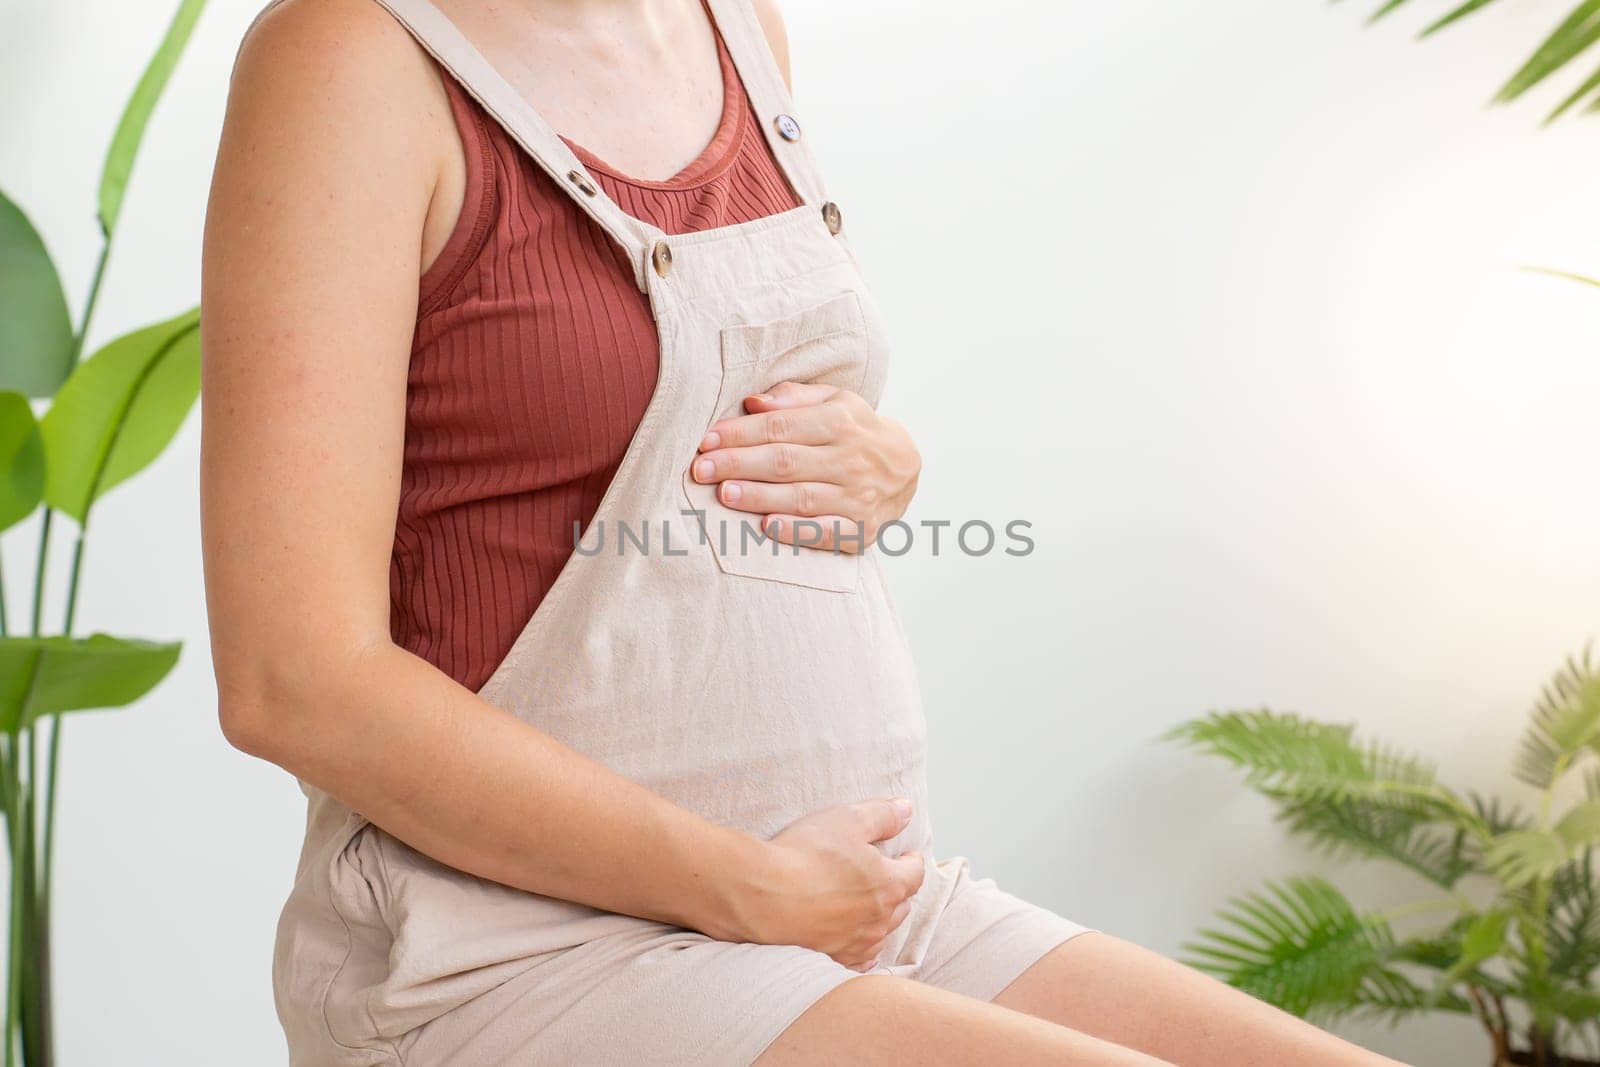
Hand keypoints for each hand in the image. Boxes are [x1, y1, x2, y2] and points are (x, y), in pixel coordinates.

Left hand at [691, 383, 920, 552]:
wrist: (906, 468)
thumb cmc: (856, 431)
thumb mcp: (835, 401)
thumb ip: (794, 398)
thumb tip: (753, 401)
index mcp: (841, 422)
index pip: (782, 426)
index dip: (741, 433)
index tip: (706, 440)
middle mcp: (851, 459)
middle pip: (786, 461)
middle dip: (739, 464)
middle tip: (701, 469)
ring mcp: (857, 497)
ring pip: (800, 497)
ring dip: (758, 496)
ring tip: (723, 494)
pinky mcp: (861, 529)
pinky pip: (825, 532)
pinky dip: (795, 530)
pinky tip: (766, 527)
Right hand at [733, 798, 924, 970]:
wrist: (763, 896)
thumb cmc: (805, 855)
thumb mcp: (847, 820)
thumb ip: (882, 816)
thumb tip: (907, 810)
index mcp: (889, 885)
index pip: (915, 872)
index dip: (912, 860)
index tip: (907, 855)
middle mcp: (879, 920)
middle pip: (902, 905)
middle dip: (898, 889)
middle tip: (887, 877)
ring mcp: (856, 943)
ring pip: (883, 933)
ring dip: (882, 919)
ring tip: (871, 908)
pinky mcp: (833, 958)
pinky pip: (860, 959)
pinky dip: (863, 949)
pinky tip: (858, 944)